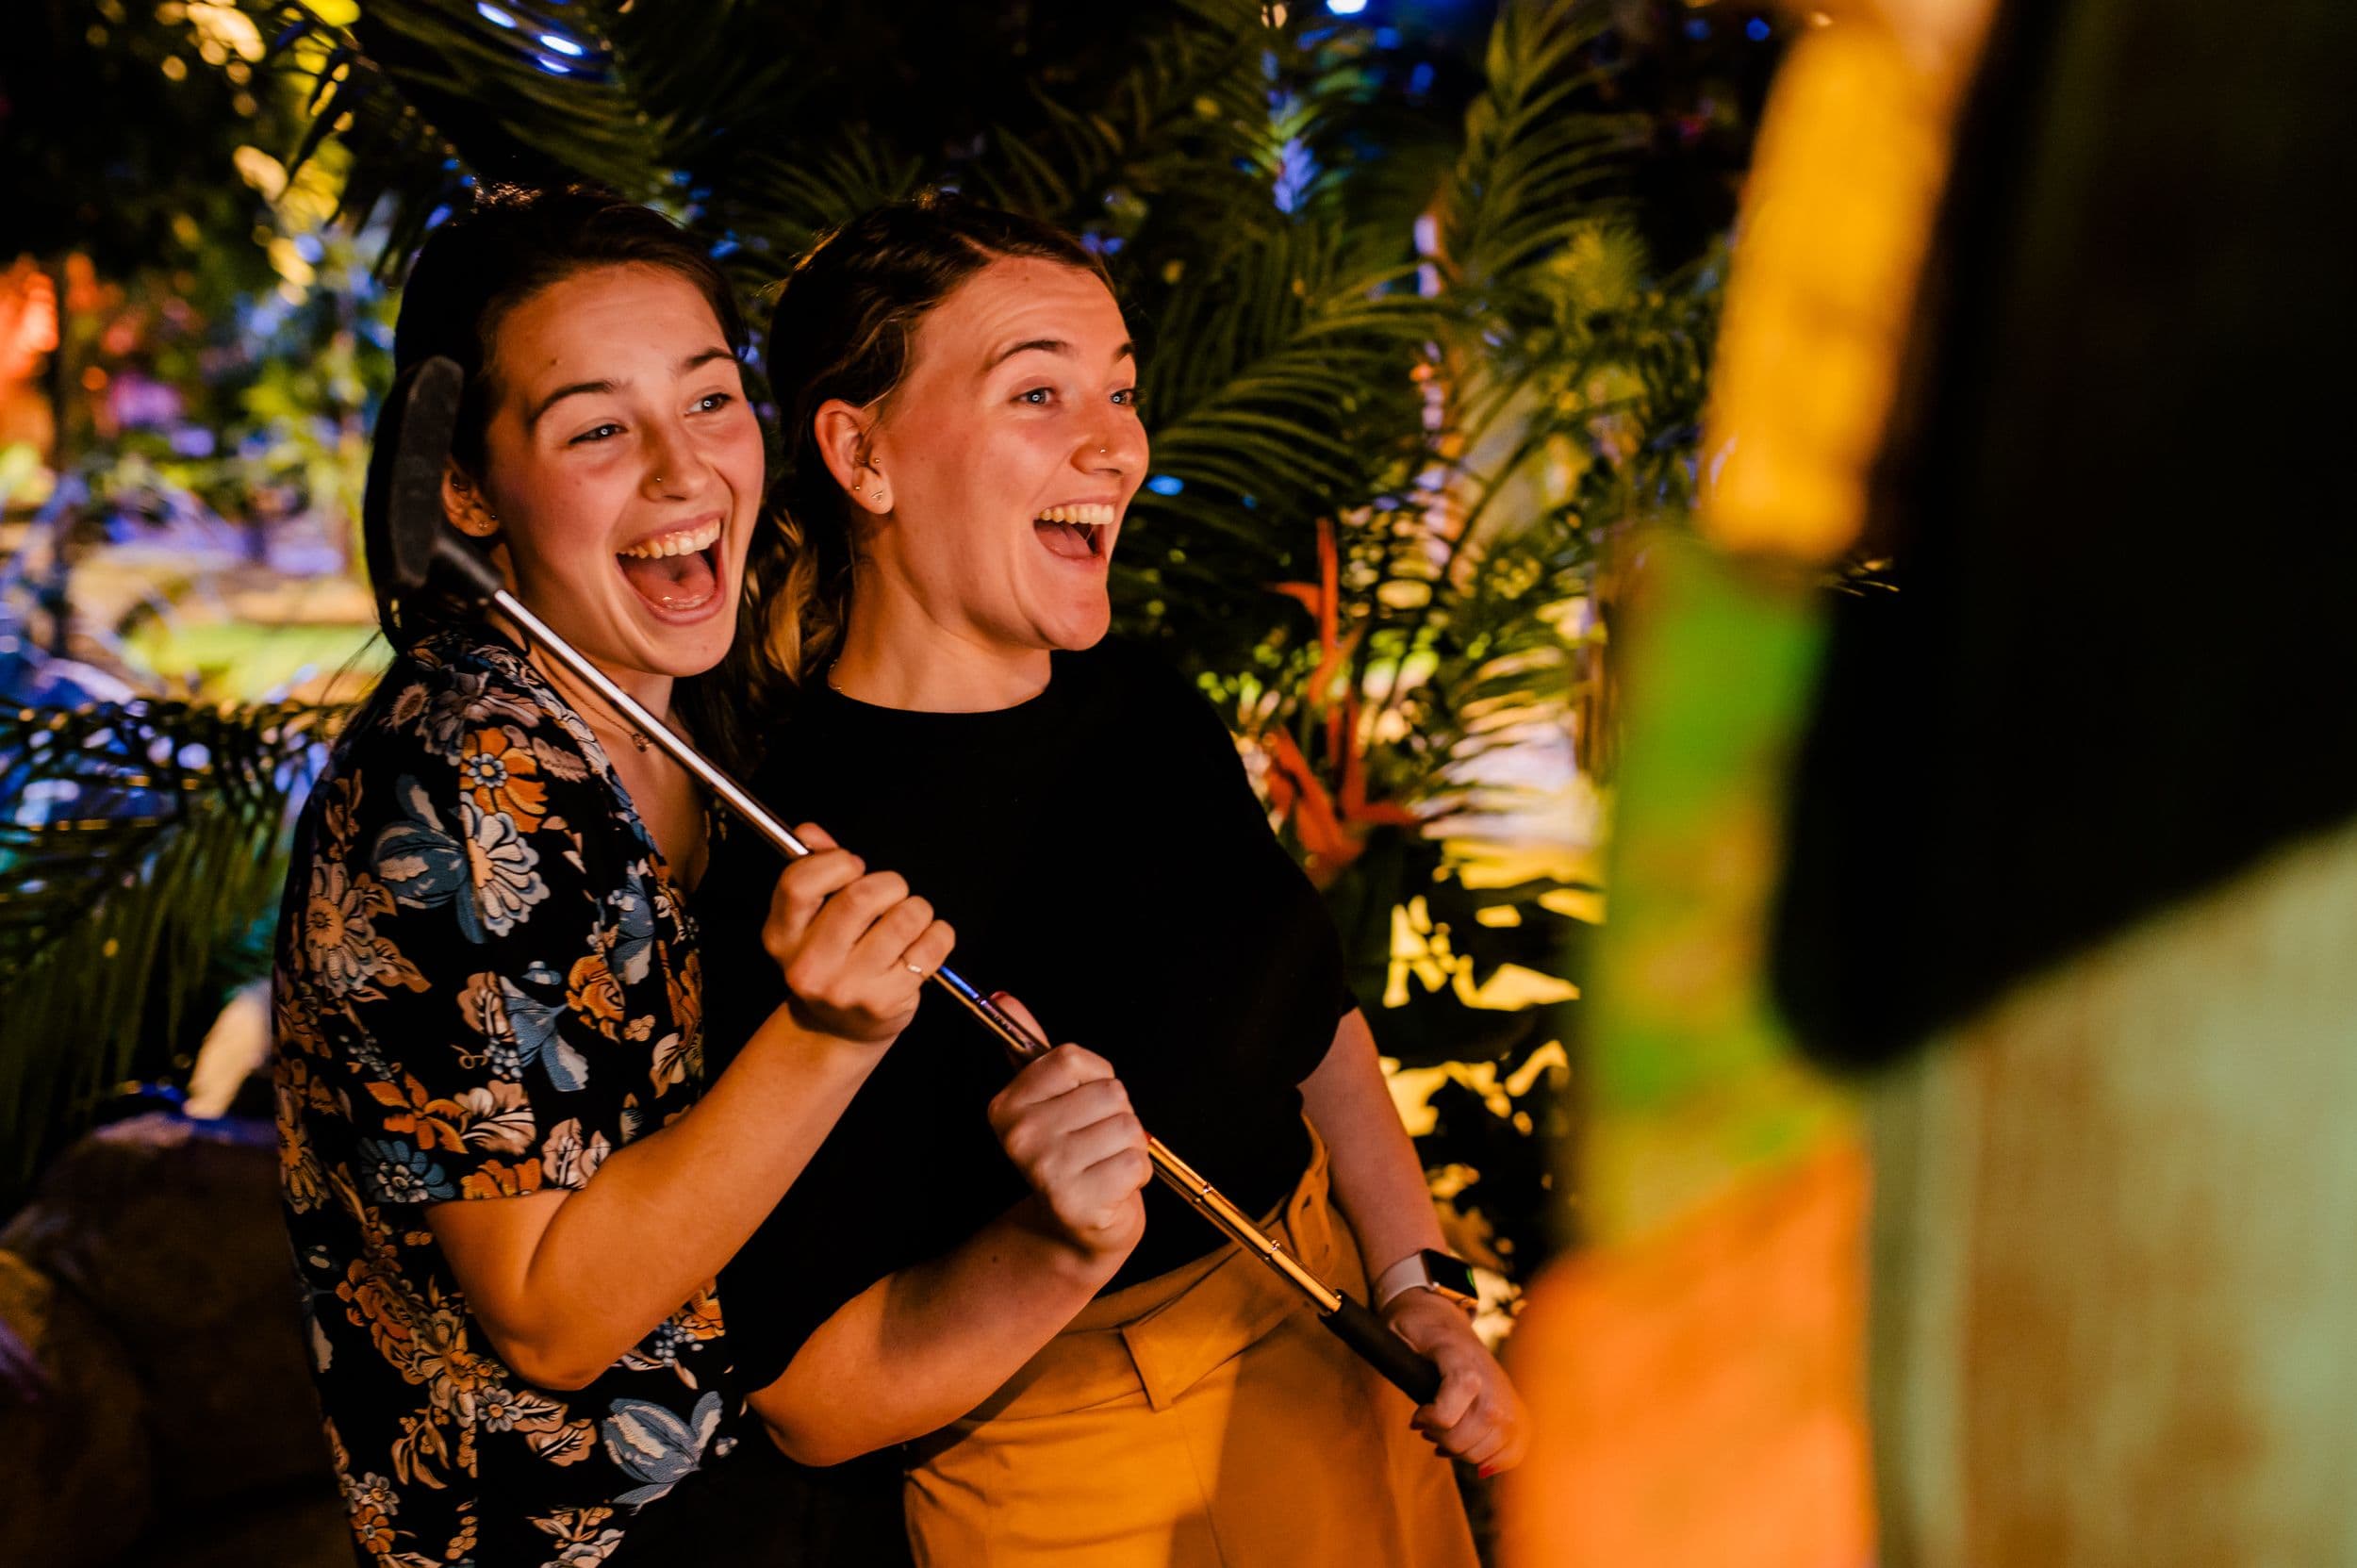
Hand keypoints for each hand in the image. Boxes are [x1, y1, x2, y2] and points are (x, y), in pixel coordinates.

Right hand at [761, 823, 954, 1044]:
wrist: (837, 1032)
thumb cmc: (831, 960)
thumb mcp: (810, 921)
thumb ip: (813, 870)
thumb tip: (810, 832)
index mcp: (783, 936)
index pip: (799, 883)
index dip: (834, 863)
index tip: (854, 866)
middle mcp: (809, 966)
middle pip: (860, 897)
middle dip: (889, 883)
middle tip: (893, 892)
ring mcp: (848, 988)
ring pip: (904, 917)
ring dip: (917, 908)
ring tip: (910, 919)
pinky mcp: (886, 1002)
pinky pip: (931, 946)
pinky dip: (939, 934)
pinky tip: (924, 943)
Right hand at [984, 993, 1150, 1264]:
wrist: (1075, 1227)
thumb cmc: (1070, 1154)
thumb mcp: (1047, 1097)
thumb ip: (1029, 1047)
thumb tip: (1003, 999)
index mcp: (1006, 1106)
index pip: (1074, 1058)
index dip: (1095, 1078)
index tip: (1082, 1105)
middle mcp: (1020, 1137)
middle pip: (1109, 1092)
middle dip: (1118, 1115)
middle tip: (1096, 1143)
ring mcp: (1046, 1171)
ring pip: (1127, 1126)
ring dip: (1130, 1147)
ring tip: (1105, 1165)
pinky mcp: (1077, 1202)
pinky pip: (1136, 1162)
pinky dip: (1137, 1174)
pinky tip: (1113, 1187)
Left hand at [1385, 1288, 1528, 1474]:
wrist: (1443, 1317)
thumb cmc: (1415, 1328)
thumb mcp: (1395, 1333)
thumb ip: (1395, 1361)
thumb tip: (1407, 1402)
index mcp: (1460, 1357)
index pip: (1455, 1403)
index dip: (1432, 1419)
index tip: (1416, 1417)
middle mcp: (1490, 1377)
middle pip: (1475, 1431)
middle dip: (1446, 1441)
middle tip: (1429, 1431)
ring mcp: (1507, 1394)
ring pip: (1495, 1445)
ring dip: (1466, 1452)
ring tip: (1448, 1439)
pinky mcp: (1516, 1406)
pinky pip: (1517, 1446)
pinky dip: (1497, 1458)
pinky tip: (1475, 1453)